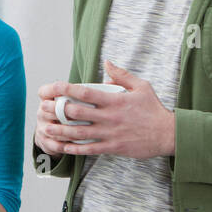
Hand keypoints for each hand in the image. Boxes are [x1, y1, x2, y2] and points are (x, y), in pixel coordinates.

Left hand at [36, 60, 175, 158]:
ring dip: (60, 131)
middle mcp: (109, 117)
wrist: (168, 134)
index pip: (84, 92)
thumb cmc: (154, 109)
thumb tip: (107, 63)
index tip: (52, 87)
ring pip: (79, 133)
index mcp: (114, 100)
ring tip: (46, 128)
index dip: (65, 89)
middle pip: (76, 113)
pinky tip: (63, 147)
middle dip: (57, 110)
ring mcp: (110, 133)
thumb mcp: (141, 86)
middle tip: (43, 108)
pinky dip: (74, 149)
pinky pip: (89, 149)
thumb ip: (122, 75)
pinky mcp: (113, 147)